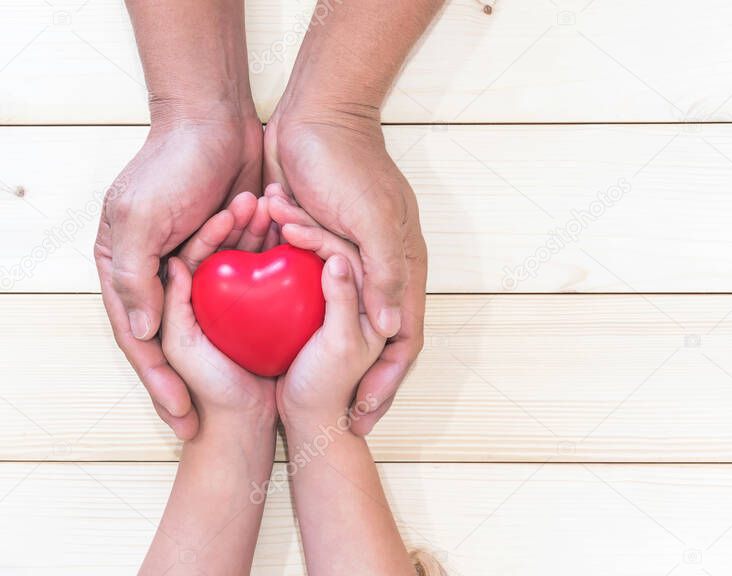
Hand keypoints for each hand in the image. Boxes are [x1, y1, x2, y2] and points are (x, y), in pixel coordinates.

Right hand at [95, 114, 261, 438]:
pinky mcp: (230, 247)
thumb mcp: (142, 220)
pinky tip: (276, 339)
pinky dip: (257, 306)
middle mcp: (158, 269)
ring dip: (231, 343)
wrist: (217, 118)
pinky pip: (242, 286)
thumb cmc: (172, 164)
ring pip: (212, 317)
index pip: (141, 341)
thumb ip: (135, 277)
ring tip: (255, 381)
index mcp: (126, 267)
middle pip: (174, 341)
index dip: (160, 384)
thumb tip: (142, 334)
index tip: (183, 420)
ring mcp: (194, 260)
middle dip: (193, 383)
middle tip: (213, 423)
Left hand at [264, 108, 426, 433]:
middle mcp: (379, 269)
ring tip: (302, 387)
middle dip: (362, 382)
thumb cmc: (348, 165)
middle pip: (376, 340)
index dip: (388, 383)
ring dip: (323, 349)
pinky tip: (279, 343)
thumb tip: (392, 330)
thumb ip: (386, 275)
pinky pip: (312, 291)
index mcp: (400, 266)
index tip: (365, 418)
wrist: (312, 117)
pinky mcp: (316, 247)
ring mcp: (350, 260)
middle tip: (340, 420)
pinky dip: (298, 315)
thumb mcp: (374, 223)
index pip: (404, 340)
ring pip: (341, 321)